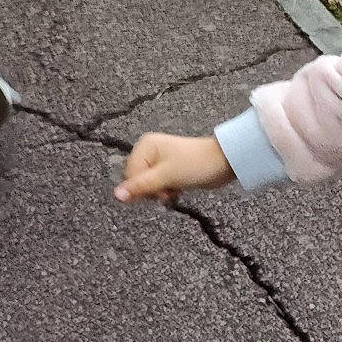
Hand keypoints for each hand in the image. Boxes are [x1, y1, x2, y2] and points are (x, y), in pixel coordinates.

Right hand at [114, 132, 232, 202]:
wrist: (225, 162)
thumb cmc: (196, 165)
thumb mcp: (166, 176)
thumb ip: (140, 186)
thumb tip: (116, 195)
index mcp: (145, 146)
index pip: (130, 175)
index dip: (141, 188)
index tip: (159, 192)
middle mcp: (150, 151)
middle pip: (138, 180)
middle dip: (153, 190)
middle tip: (168, 191)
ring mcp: (161, 160)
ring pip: (150, 185)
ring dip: (162, 192)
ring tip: (175, 191)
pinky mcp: (172, 169)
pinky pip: (161, 185)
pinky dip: (168, 191)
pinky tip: (178, 191)